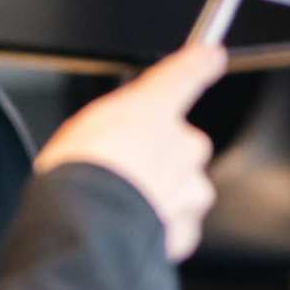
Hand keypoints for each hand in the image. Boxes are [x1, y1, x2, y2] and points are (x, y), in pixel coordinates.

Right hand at [37, 44, 222, 257]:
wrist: (89, 226)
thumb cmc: (78, 174)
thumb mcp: (82, 129)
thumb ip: (114, 126)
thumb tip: (118, 135)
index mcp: (152, 108)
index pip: (184, 74)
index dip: (199, 63)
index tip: (211, 56)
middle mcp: (182, 143)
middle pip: (184, 146)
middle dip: (161, 161)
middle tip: (124, 176)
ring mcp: (191, 188)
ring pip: (186, 191)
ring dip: (162, 199)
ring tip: (123, 209)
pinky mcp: (187, 229)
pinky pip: (178, 228)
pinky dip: (161, 232)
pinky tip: (132, 233)